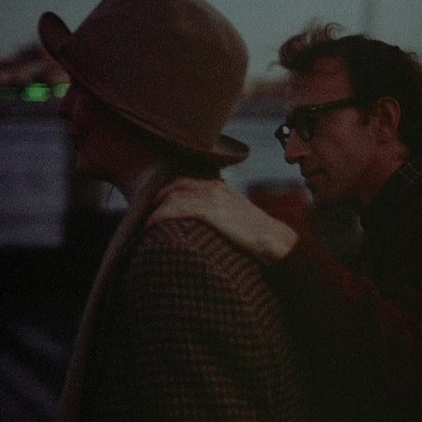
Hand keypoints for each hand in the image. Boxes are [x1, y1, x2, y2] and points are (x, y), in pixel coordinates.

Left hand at [148, 178, 298, 263]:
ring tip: (146, 223)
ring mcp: (211, 198)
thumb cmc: (259, 235)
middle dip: (159, 196)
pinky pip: (175, 209)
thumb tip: (210, 226)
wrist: (275, 240)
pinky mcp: (208, 211)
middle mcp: (214, 187)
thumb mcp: (238, 218)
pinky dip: (159, 216)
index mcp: (221, 187)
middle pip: (177, 185)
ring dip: (156, 210)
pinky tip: (151, 225)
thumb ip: (222, 215)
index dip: (170, 190)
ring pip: (173, 196)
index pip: (188, 181)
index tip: (158, 202)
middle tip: (147, 211)